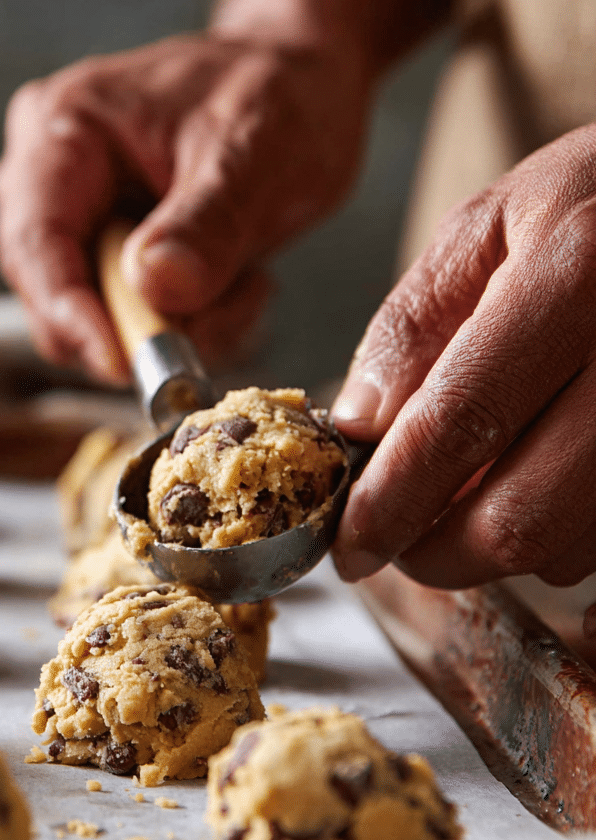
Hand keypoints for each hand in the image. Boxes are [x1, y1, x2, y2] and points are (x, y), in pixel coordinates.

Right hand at [0, 28, 375, 381]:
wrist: (299, 91)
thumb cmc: (274, 95)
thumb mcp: (255, 152)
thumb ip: (207, 223)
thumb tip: (155, 287)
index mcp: (62, 132)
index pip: (37, 244)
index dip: (71, 315)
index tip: (124, 363)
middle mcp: (48, 181)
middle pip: (55, 297)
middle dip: (140, 325)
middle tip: (221, 311)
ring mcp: (75, 225)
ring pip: (100, 324)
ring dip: (180, 327)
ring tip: (244, 278)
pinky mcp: (106, 262)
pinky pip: (130, 328)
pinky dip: (189, 326)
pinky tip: (234, 281)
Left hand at [332, 124, 595, 598]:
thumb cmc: (593, 204)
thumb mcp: (485, 229)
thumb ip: (411, 329)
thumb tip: (358, 430)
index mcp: (574, 275)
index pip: (458, 424)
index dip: (390, 504)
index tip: (350, 543)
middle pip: (521, 517)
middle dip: (436, 553)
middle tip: (396, 542)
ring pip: (569, 547)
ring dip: (496, 549)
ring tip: (465, 500)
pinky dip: (554, 538)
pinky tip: (532, 484)